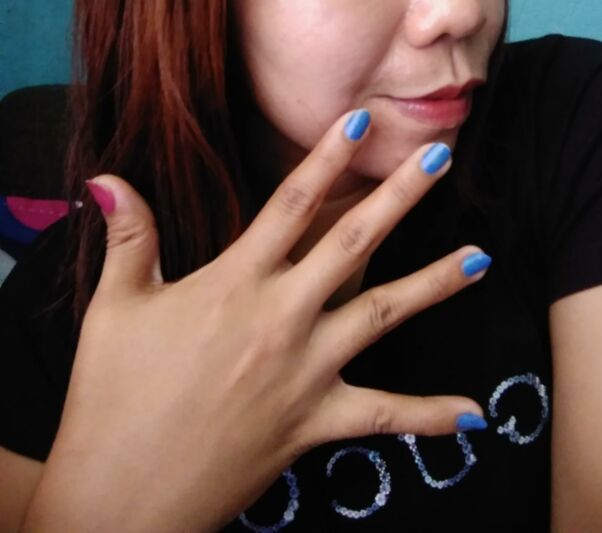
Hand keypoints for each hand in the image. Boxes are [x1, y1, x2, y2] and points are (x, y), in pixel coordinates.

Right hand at [23, 110, 490, 532]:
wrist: (122, 494)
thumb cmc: (112, 395)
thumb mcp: (115, 307)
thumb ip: (128, 236)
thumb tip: (106, 178)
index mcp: (234, 282)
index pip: (290, 205)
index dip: (327, 158)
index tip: (362, 120)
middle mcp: (280, 317)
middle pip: (352, 244)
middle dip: (400, 197)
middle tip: (441, 159)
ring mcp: (305, 370)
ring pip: (383, 315)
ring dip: (435, 284)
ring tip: (482, 257)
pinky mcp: (315, 422)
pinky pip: (382, 417)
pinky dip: (428, 416)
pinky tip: (474, 414)